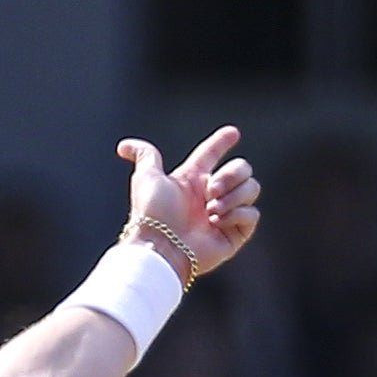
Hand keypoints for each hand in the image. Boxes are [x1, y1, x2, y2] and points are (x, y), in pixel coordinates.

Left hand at [118, 126, 263, 286]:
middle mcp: (211, 195)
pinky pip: (252, 215)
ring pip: (251, 189)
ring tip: (211, 211)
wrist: (161, 244)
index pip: (212, 154)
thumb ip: (144, 156)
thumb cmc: (151, 212)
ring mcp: (225, 215)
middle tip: (210, 192)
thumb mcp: (147, 177)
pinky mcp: (234, 235)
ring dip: (233, 196)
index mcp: (194, 179)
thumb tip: (124, 146)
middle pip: (242, 169)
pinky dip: (237, 214)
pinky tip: (218, 222)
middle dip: (230, 175)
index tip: (233, 132)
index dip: (222, 142)